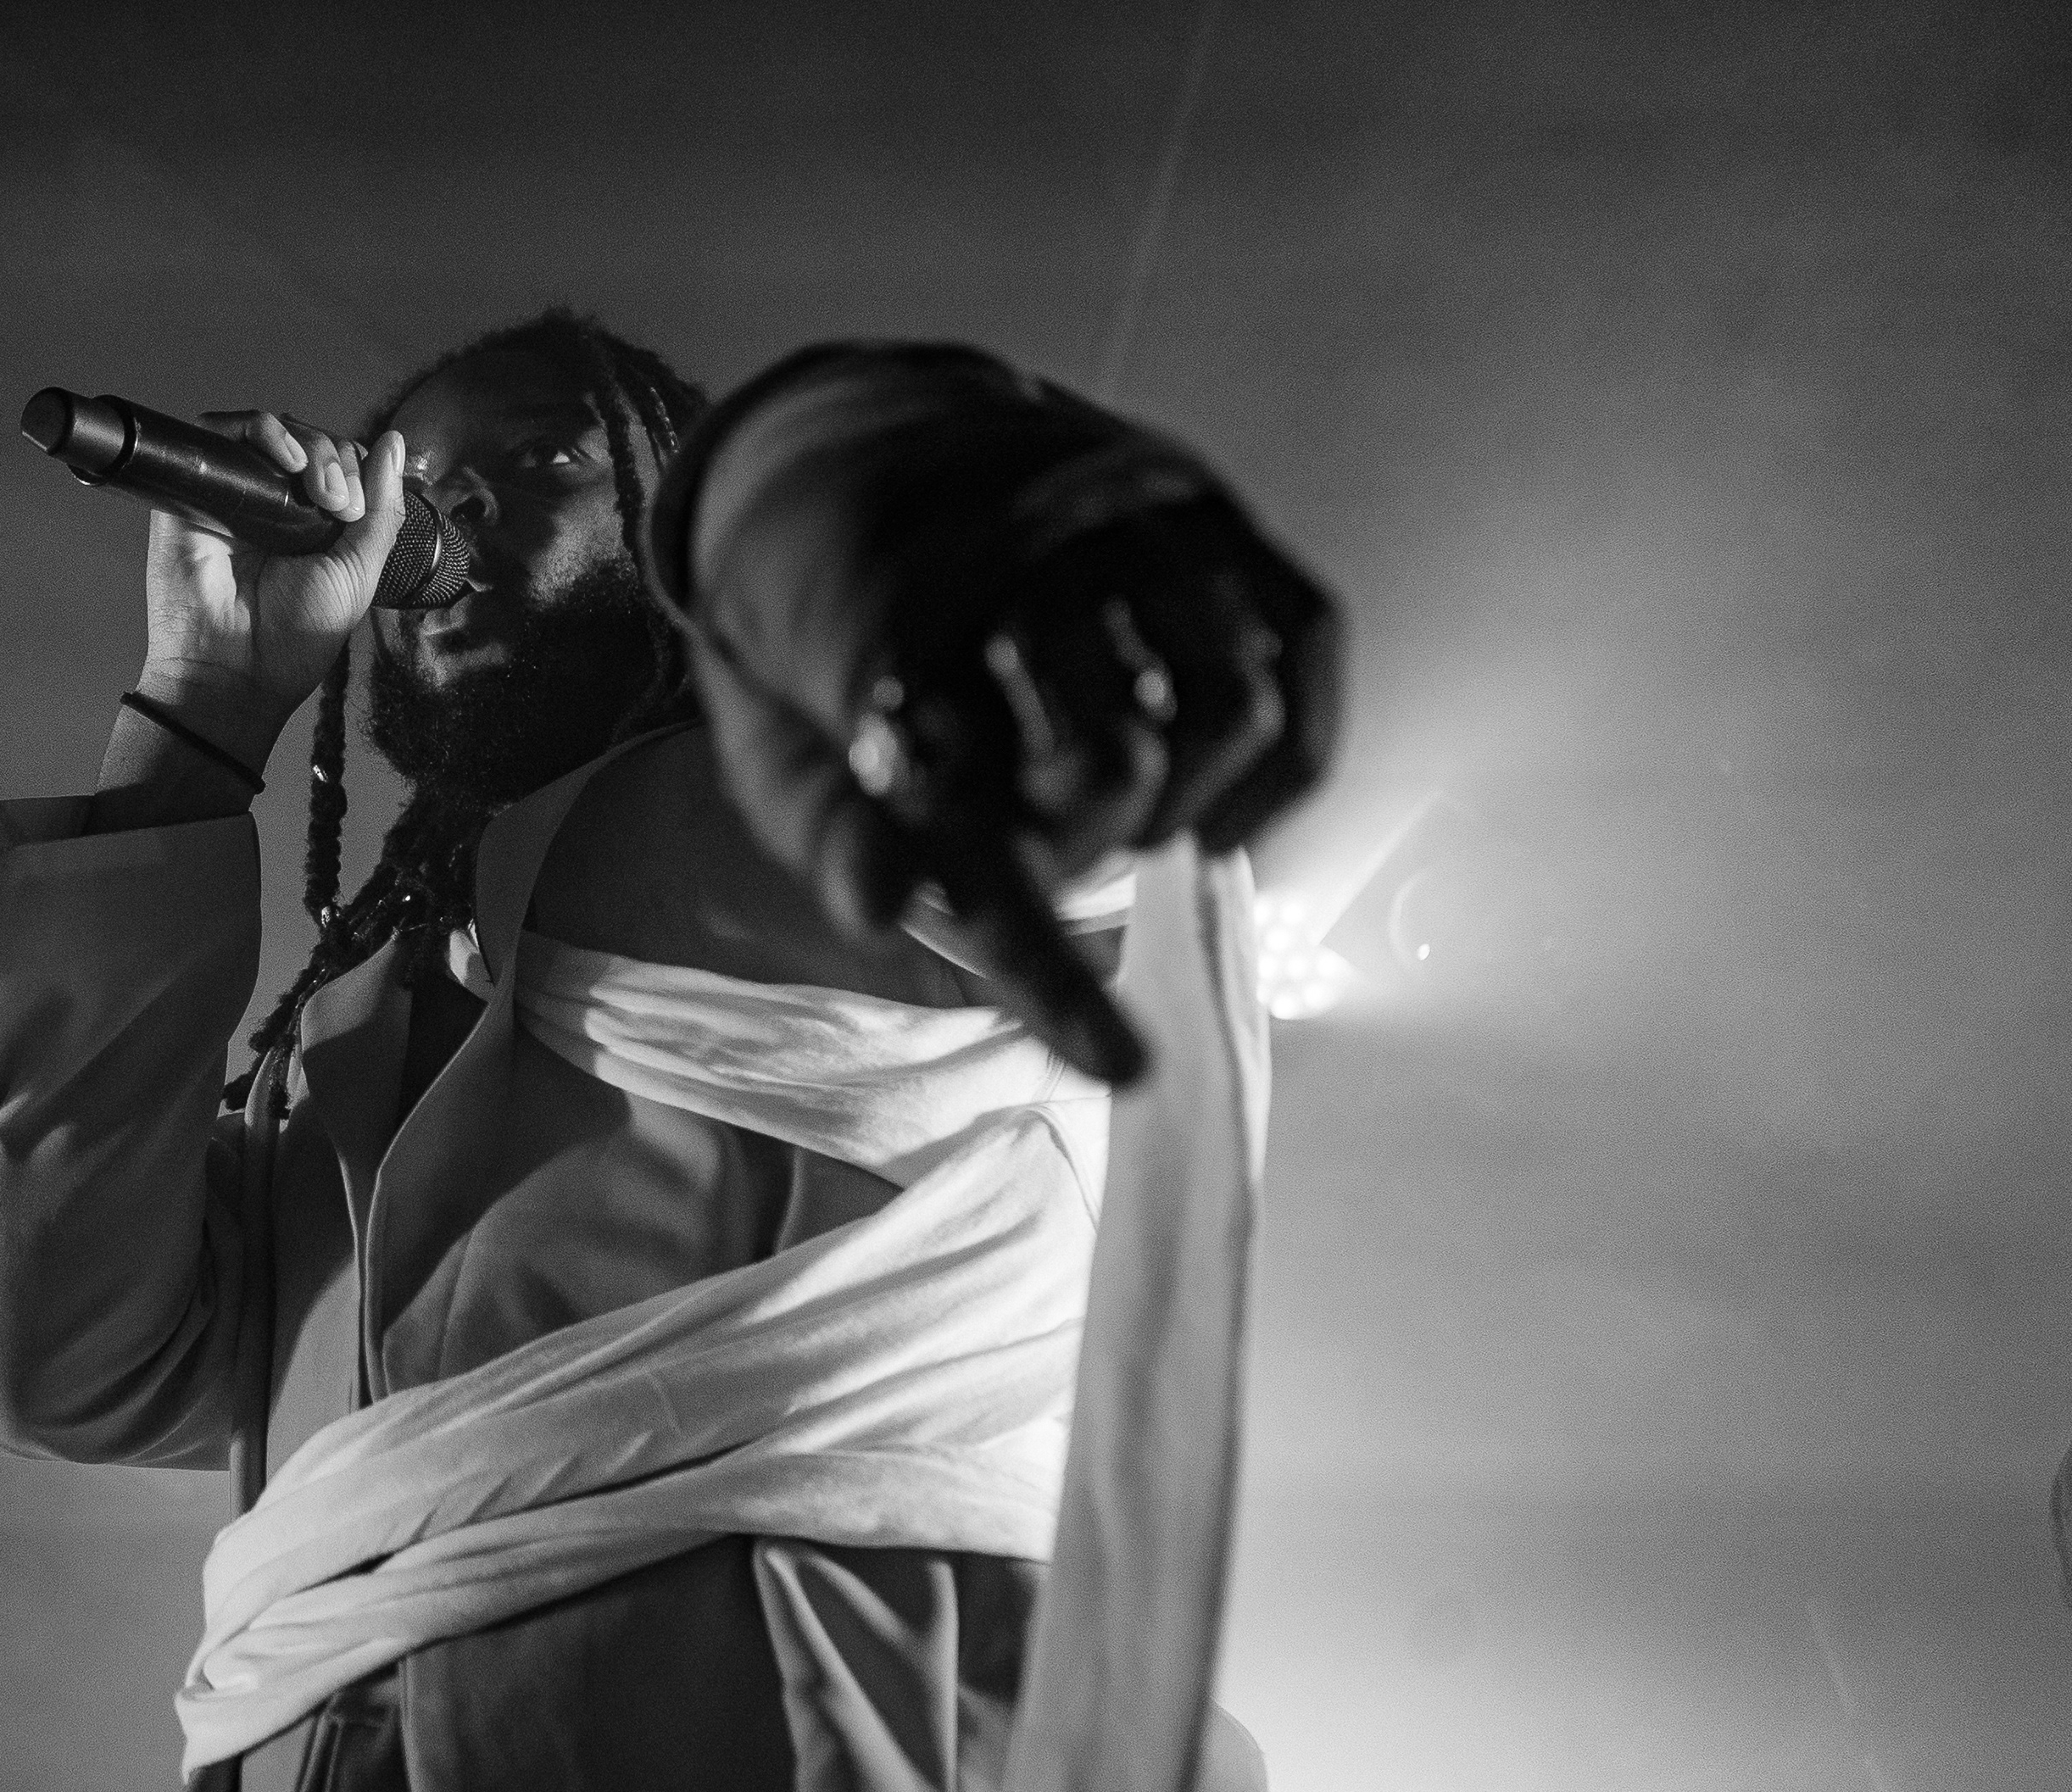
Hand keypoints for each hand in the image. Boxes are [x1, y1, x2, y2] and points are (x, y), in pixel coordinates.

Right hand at [137, 412, 406, 761]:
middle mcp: (271, 504)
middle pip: (308, 442)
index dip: (355, 470)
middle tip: (340, 506)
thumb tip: (395, 441)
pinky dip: (261, 431)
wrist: (237, 673)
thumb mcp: (357, 572)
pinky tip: (288, 460)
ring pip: (270, 432)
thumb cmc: (295, 638)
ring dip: (308, 446)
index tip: (356, 512)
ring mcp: (233, 495)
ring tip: (320, 489)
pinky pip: (220, 434)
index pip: (338, 462)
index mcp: (312, 523)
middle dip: (336, 460)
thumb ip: (380, 510)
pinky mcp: (195, 489)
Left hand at [671, 344, 1341, 1082]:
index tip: (1124, 1069)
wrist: (849, 441)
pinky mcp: (1204, 509)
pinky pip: (1298, 651)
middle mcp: (1028, 549)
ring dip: (1170, 803)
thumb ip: (832, 826)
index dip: (1045, 954)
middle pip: (1110, 767)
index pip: (978, 807)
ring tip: (1099, 809)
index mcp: (889, 616)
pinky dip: (1281, 759)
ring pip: (1223, 709)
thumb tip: (888, 907)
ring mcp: (1130, 516)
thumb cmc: (807, 634)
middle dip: (1069, 846)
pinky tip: (1212, 812)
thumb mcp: (773, 739)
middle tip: (1018, 841)